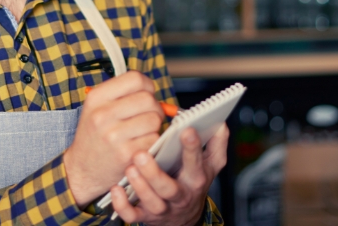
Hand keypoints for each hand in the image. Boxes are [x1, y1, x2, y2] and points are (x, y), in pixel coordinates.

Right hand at [64, 71, 164, 206]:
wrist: (82, 169)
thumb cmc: (95, 135)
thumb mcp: (97, 107)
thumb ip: (122, 93)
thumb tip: (152, 89)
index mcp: (96, 98)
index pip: (135, 78)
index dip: (146, 85)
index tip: (145, 94)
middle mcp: (102, 115)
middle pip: (148, 99)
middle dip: (153, 107)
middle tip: (146, 115)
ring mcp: (114, 136)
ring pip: (154, 119)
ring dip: (153, 126)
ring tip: (141, 131)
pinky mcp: (126, 154)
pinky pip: (154, 139)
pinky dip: (151, 142)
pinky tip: (139, 145)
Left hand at [109, 124, 229, 225]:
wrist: (185, 217)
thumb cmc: (194, 181)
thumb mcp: (210, 164)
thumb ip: (216, 142)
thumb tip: (219, 122)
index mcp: (196, 178)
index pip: (196, 163)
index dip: (192, 148)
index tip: (186, 129)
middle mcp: (180, 195)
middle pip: (169, 188)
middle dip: (155, 173)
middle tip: (141, 154)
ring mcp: (163, 208)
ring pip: (152, 202)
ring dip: (139, 186)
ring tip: (130, 168)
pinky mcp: (146, 217)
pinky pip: (133, 216)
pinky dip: (123, 205)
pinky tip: (117, 188)